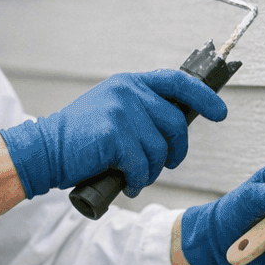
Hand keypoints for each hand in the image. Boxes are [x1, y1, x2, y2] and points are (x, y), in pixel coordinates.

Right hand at [0, 71, 226, 198]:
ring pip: (160, 150)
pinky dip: (138, 180)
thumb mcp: (111, 112)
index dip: (204, 97)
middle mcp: (127, 91)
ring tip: (135, 176)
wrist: (43, 151)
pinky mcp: (115, 134)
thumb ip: (140, 110)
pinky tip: (126, 183)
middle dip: (176, 151)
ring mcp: (121, 111)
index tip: (220, 113)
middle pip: (176, 123)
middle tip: (166, 165)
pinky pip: (143, 165)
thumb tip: (177, 126)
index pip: (178, 82)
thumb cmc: (79, 140)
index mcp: (129, 83)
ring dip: (152, 171)